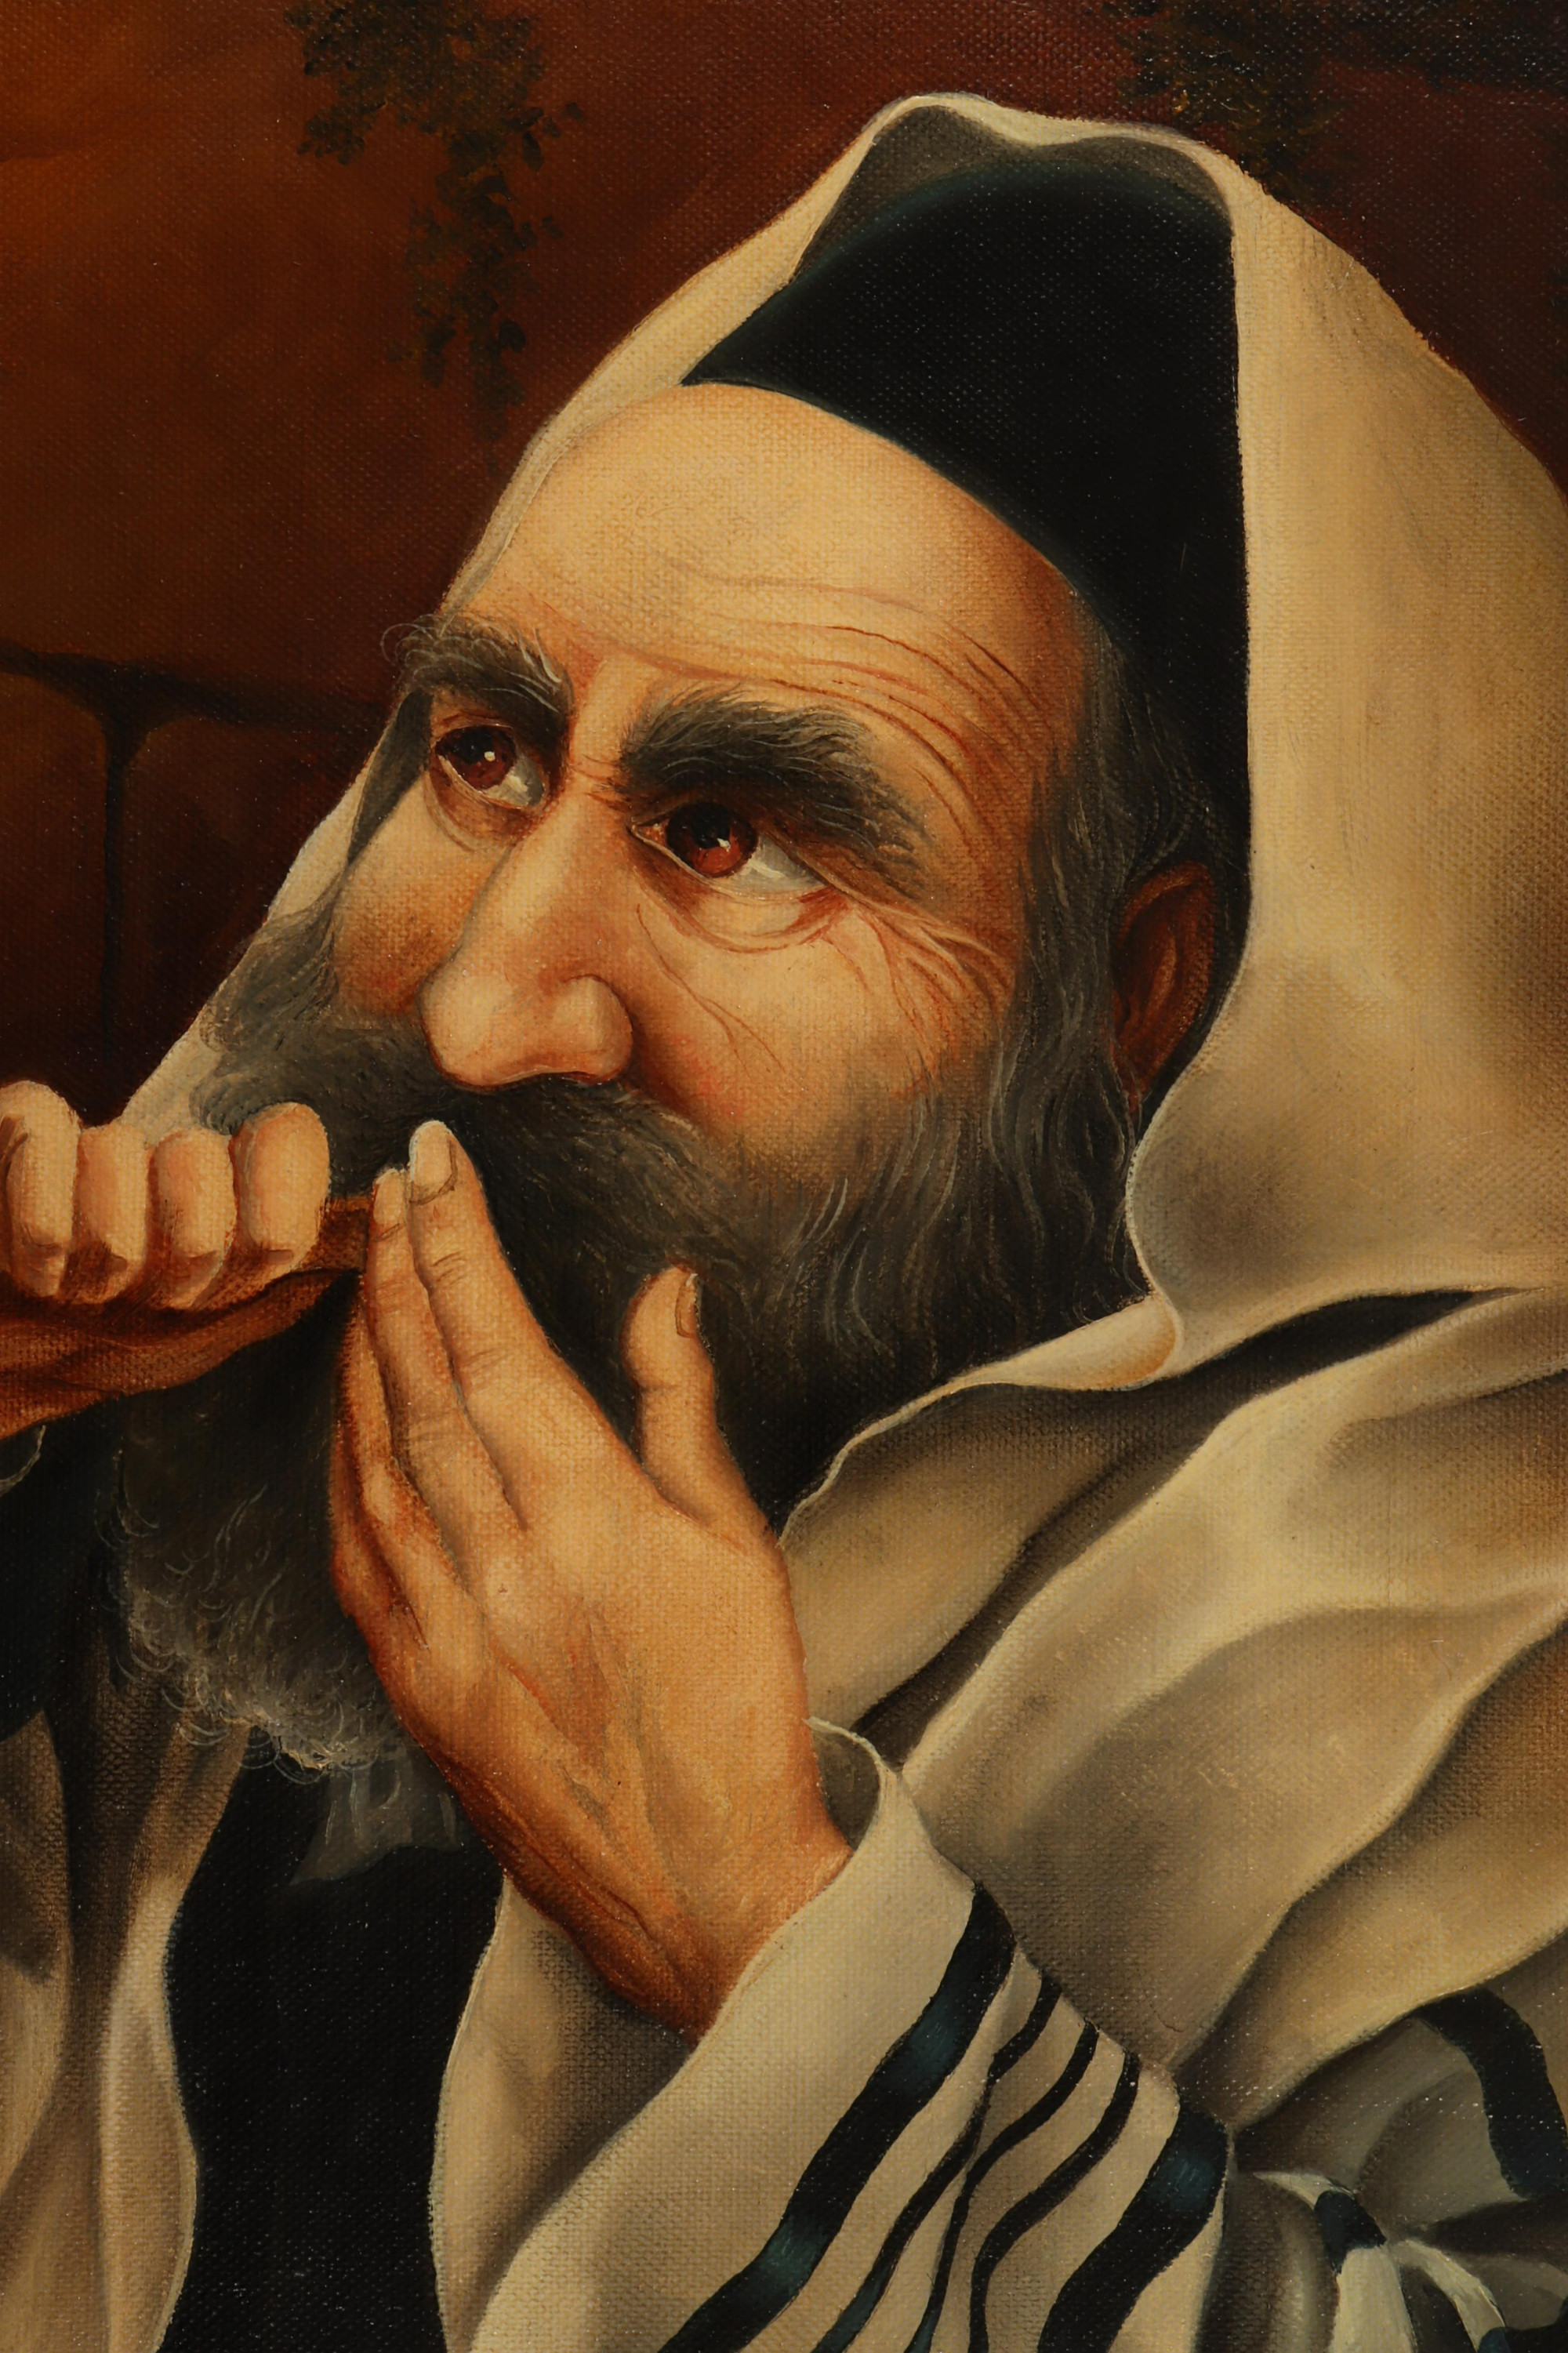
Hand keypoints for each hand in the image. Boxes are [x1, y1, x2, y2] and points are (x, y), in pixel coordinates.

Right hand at [0, 1082, 364, 1442]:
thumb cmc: (82, 1351)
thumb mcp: (197, 1336)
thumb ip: (283, 1284)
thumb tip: (374, 1227)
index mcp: (227, 1191)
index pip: (293, 1137)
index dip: (267, 1219)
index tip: (228, 1279)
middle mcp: (165, 1152)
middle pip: (207, 1161)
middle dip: (165, 1253)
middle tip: (134, 1293)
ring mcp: (90, 1134)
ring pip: (122, 1155)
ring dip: (94, 1255)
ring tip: (76, 1283)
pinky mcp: (19, 1123)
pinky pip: (43, 1130)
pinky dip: (36, 1223)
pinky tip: (32, 1262)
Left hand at [332, 1121, 849, 2039]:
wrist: (702, 1887)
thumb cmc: (741, 1709)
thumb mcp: (741, 1548)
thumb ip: (683, 1409)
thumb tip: (664, 1287)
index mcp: (597, 1520)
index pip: (501, 1345)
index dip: (459, 1243)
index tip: (434, 1165)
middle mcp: (506, 1565)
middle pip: (425, 1382)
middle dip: (400, 1268)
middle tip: (389, 1187)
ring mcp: (446, 1631)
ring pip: (374, 1456)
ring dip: (360, 1352)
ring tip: (363, 1272)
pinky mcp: (413, 1687)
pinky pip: (353, 1550)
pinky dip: (341, 1464)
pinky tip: (348, 1412)